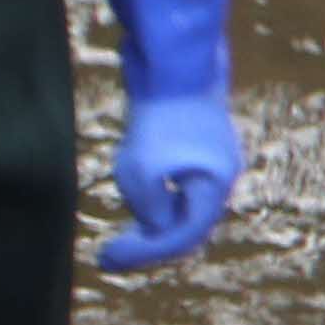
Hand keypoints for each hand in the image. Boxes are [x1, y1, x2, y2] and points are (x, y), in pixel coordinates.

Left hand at [99, 85, 240, 270]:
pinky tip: (131, 199)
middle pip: (184, 227)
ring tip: (116, 238)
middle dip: (146, 245)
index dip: (145, 254)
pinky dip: (153, 200)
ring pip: (179, 207)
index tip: (107, 258)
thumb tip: (154, 225)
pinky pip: (174, 186)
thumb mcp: (143, 172)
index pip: (184, 237)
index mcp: (215, 188)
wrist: (174, 65)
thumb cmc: (159, 118)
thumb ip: (150, 208)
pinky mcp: (191, 146)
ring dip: (149, 225)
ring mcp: (207, 162)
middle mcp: (218, 178)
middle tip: (106, 258)